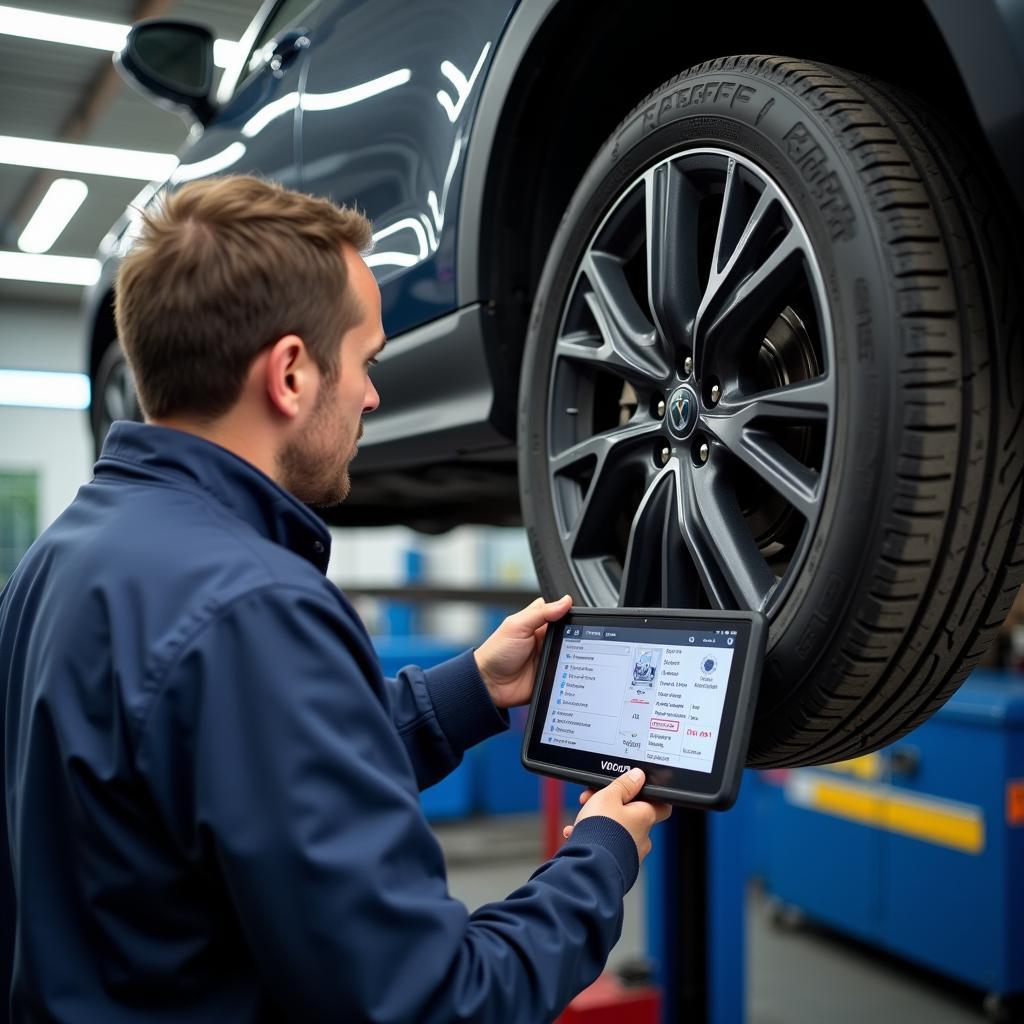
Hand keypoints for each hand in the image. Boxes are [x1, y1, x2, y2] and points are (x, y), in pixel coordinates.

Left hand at [474, 594, 571, 708]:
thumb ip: (541, 613)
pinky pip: (567, 672)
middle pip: (570, 634)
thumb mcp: (517, 626)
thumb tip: (565, 601)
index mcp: (537, 623)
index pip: (561, 613)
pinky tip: (574, 672)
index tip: (582, 616)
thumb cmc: (496, 653)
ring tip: (576, 656)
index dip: (571, 614)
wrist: (489, 684)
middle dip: (577, 637)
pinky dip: (571, 672)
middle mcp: (545, 639)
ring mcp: (548, 657)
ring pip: (572, 653)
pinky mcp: (550, 674)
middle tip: (579, 639)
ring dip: (575, 655)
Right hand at [561, 768, 671, 862]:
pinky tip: (577, 835)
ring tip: (581, 821)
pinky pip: (607, 847)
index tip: (635, 789)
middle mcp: (643, 837)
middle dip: (612, 807)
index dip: (649, 795)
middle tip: (595, 801)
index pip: (661, 805)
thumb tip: (638, 776)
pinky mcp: (617, 865)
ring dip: (600, 824)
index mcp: (645, 817)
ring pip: (617, 831)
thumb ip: (624, 784)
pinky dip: (593, 839)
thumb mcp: (608, 796)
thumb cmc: (601, 830)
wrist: (589, 866)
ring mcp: (631, 853)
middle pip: (632, 816)